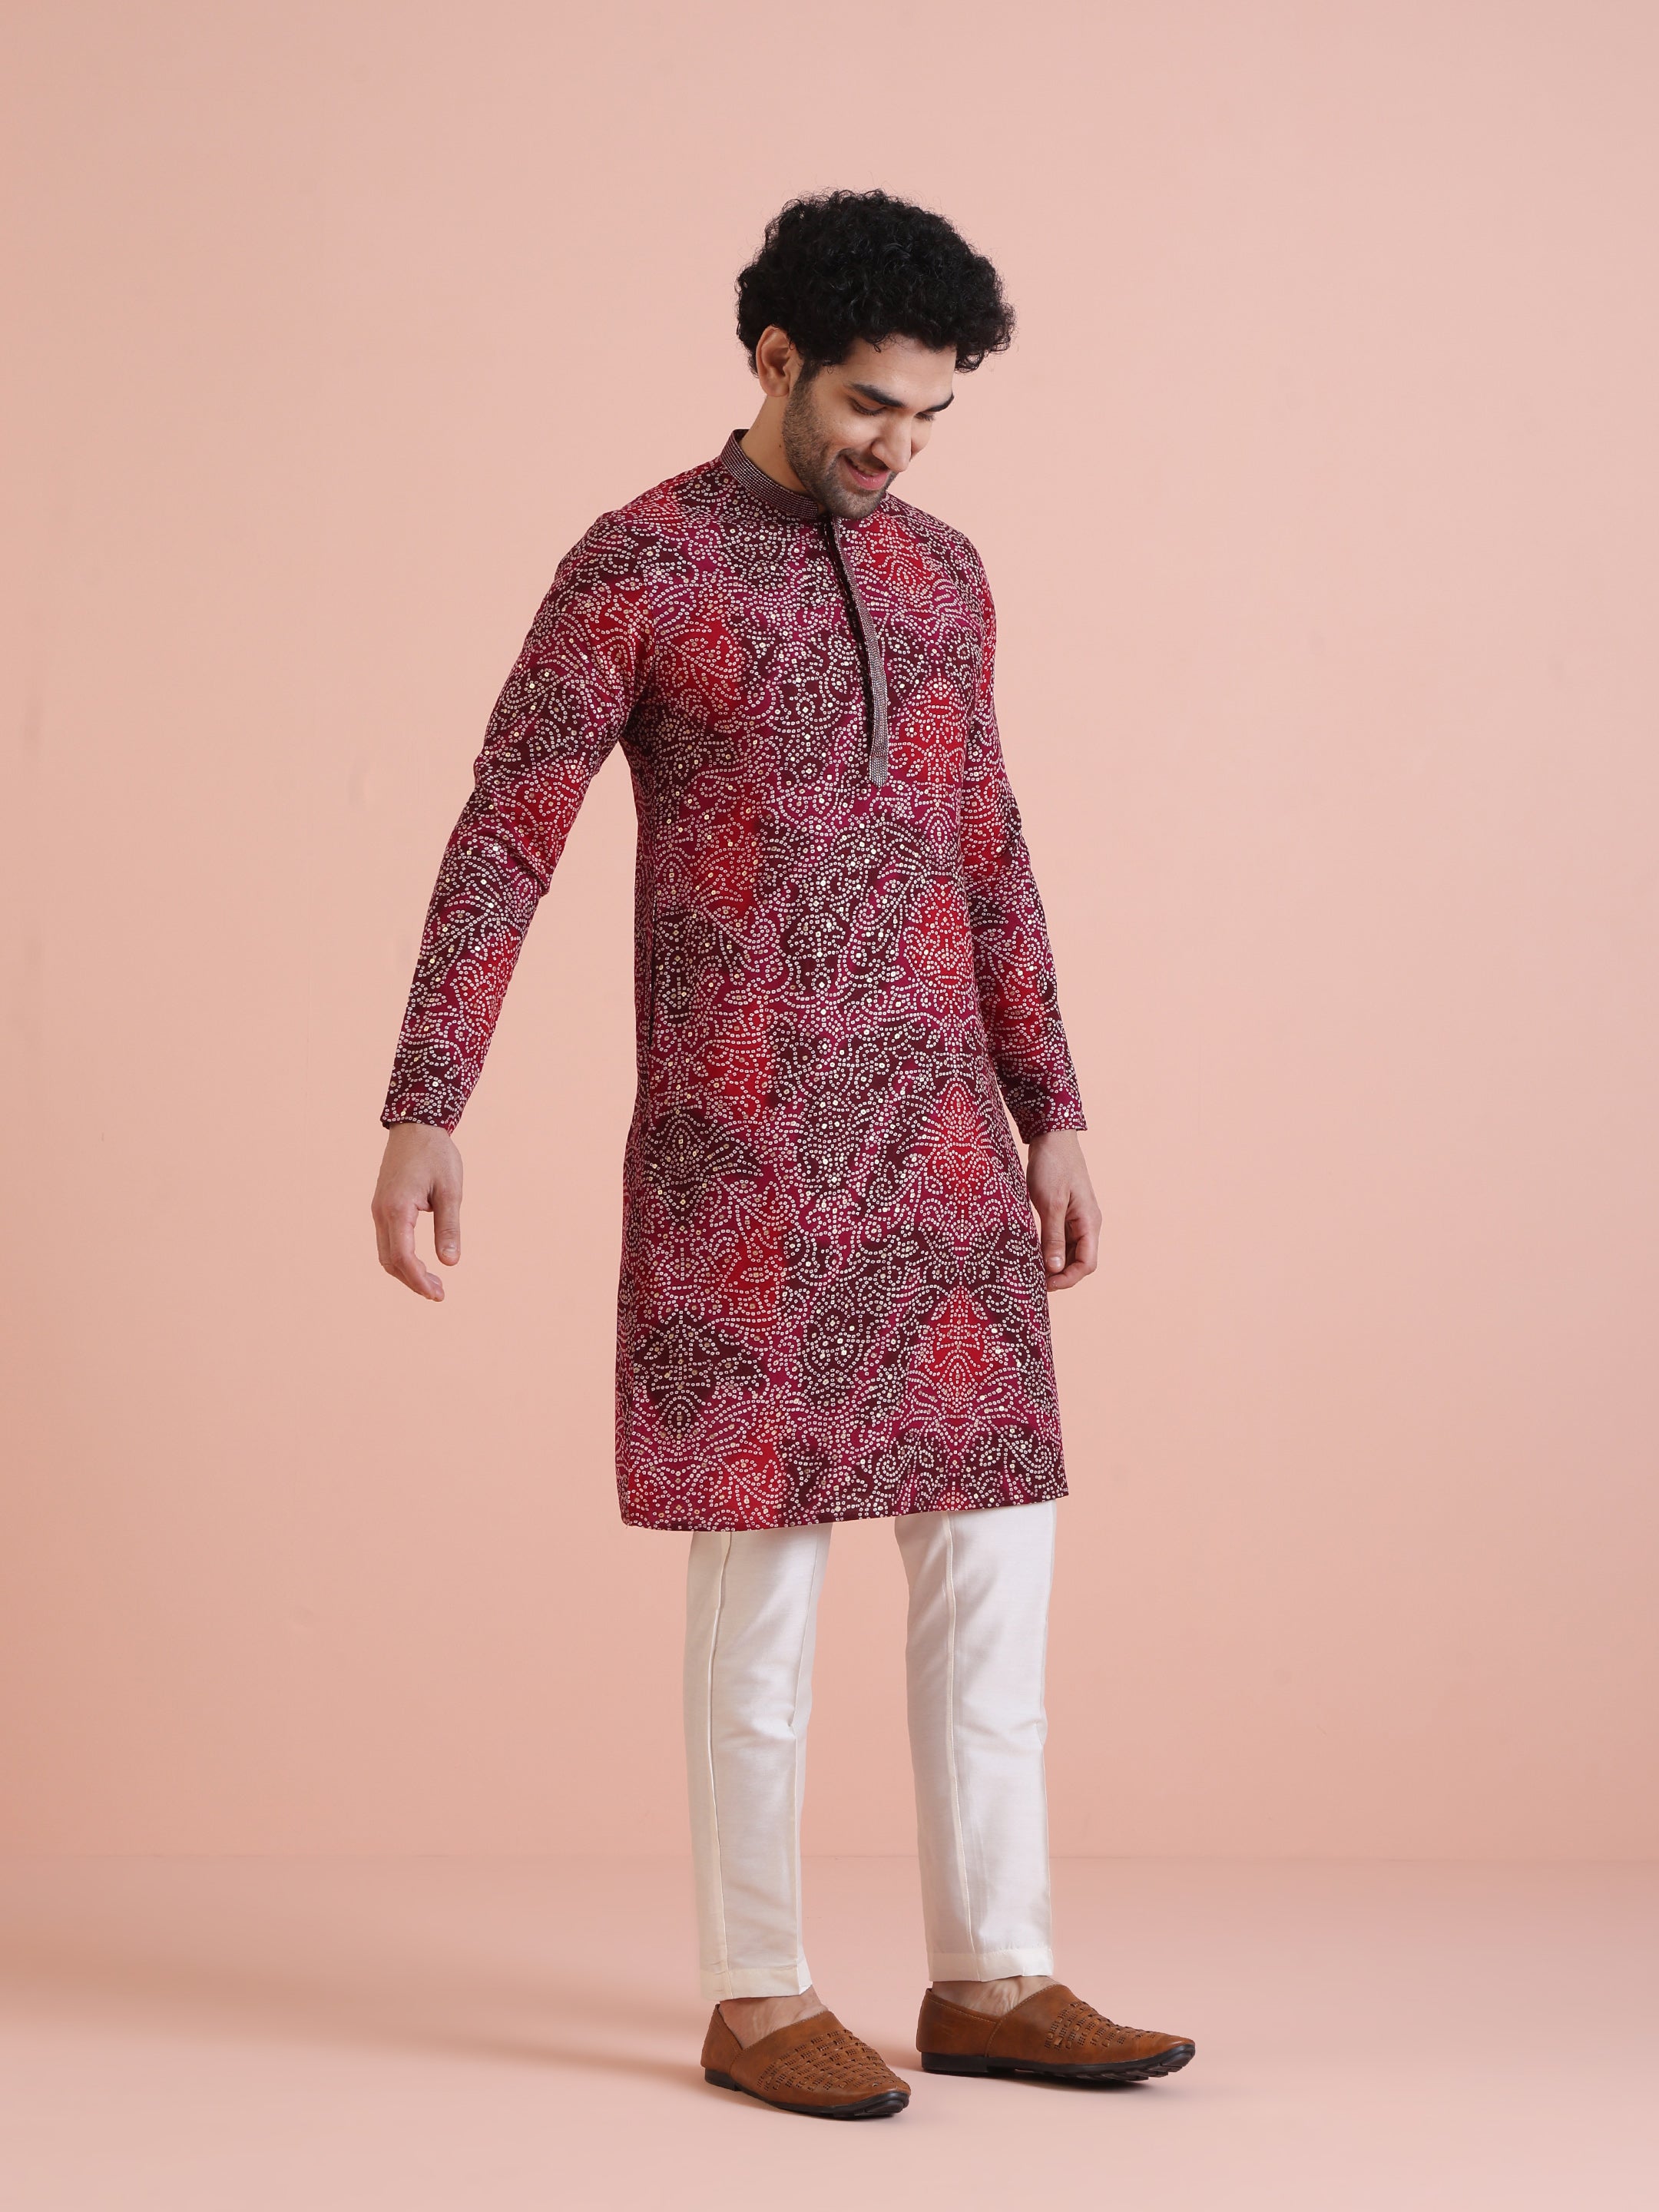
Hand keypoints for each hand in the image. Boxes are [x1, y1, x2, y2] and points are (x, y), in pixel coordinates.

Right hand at [371, 1122, 462, 1299]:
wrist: (416, 1126)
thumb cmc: (436, 1155)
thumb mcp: (450, 1191)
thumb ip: (449, 1228)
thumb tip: (450, 1262)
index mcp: (397, 1210)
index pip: (404, 1258)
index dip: (420, 1281)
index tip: (438, 1294)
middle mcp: (381, 1212)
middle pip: (391, 1261)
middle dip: (413, 1281)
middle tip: (439, 1293)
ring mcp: (379, 1209)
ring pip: (386, 1253)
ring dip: (407, 1272)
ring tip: (433, 1282)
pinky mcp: (382, 1206)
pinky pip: (386, 1240)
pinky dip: (401, 1257)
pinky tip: (420, 1263)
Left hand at [1025, 1129, 1099, 1290]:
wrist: (1051, 1137)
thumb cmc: (1053, 1166)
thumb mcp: (1049, 1204)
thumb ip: (1052, 1237)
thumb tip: (1054, 1269)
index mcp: (1089, 1222)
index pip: (1087, 1264)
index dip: (1068, 1279)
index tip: (1045, 1284)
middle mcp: (1087, 1223)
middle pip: (1079, 1261)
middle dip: (1060, 1274)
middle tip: (1034, 1280)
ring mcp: (1077, 1218)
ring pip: (1069, 1251)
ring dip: (1054, 1263)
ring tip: (1031, 1268)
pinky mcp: (1065, 1212)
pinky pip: (1060, 1238)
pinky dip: (1049, 1249)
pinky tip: (1032, 1252)